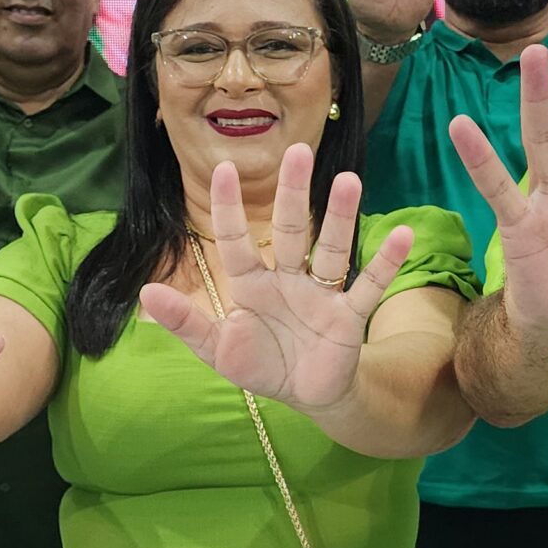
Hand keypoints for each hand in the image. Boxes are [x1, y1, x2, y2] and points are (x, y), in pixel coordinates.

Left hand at [139, 148, 412, 411]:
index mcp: (251, 283)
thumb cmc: (260, 364)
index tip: (223, 169)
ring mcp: (320, 293)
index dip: (229, 207)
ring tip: (350, 180)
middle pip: (291, 229)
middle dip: (293, 192)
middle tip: (297, 151)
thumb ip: (185, 323)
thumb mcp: (216, 348)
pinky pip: (368, 285)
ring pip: (331, 247)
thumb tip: (146, 294)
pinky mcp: (347, 316)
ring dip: (340, 216)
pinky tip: (401, 234)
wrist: (305, 396)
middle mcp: (287, 278)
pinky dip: (385, 262)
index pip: (237, 239)